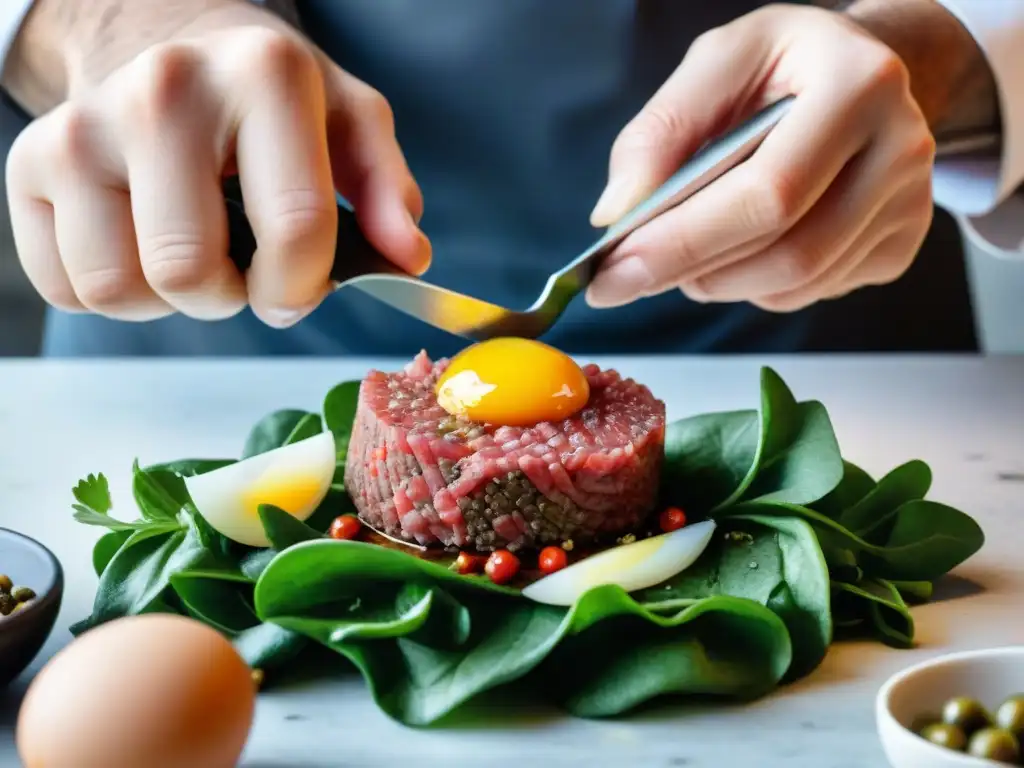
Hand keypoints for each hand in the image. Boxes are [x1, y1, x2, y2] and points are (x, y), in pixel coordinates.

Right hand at [4, 0, 428, 326]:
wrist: (166, 43)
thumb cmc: (269, 99)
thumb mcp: (350, 123)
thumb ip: (387, 189)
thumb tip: (408, 256)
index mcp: (264, 77)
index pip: (294, 228)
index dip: (302, 287)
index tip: (299, 285)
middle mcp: (162, 93)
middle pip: (190, 274)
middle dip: (229, 295)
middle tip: (239, 263)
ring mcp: (83, 127)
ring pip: (119, 290)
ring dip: (168, 299)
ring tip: (191, 248)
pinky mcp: (29, 164)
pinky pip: (69, 288)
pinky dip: (115, 290)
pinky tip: (142, 242)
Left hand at [585, 3, 941, 312]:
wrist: (856, 74)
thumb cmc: (780, 68)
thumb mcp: (716, 64)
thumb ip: (659, 132)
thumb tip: (616, 214)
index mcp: (857, 85)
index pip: (766, 194)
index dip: (683, 243)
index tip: (613, 274)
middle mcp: (900, 147)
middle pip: (788, 254)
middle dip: (693, 273)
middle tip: (631, 275)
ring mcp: (910, 203)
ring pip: (796, 285)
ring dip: (720, 283)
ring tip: (686, 251)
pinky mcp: (902, 243)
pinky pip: (812, 293)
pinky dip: (757, 285)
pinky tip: (742, 246)